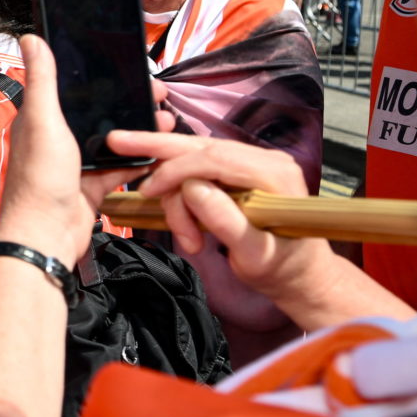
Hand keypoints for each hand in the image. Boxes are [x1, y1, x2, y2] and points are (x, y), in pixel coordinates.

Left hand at [0, 34, 165, 263]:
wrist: (47, 237)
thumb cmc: (39, 180)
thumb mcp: (42, 122)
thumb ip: (42, 82)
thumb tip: (30, 38)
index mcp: (43, 120)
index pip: (76, 89)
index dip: (103, 77)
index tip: (131, 67)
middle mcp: (59, 139)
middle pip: (101, 112)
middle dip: (131, 102)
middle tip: (160, 95)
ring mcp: (77, 164)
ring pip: (116, 140)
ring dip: (141, 130)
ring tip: (167, 121)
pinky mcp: (93, 186)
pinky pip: (122, 168)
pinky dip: (141, 161)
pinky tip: (162, 152)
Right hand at [105, 129, 333, 302]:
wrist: (299, 274)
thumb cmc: (281, 268)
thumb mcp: (254, 255)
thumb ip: (226, 221)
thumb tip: (192, 189)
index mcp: (274, 175)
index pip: (215, 157)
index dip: (176, 169)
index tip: (149, 191)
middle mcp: (265, 160)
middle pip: (201, 144)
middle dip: (157, 146)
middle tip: (118, 141)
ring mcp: (252, 163)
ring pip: (195, 158)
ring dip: (176, 195)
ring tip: (186, 238)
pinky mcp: (240, 172)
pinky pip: (200, 169)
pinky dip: (181, 192)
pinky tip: (181, 219)